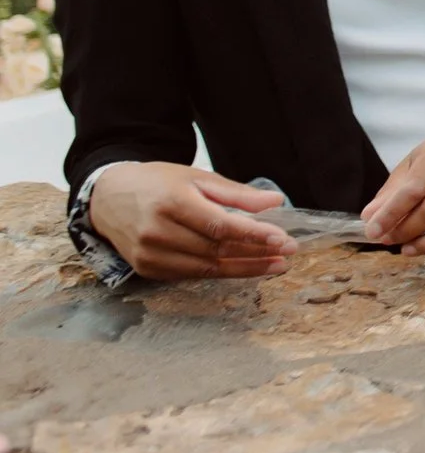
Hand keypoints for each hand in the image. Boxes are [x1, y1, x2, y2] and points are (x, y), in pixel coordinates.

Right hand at [88, 164, 294, 280]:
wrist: (109, 197)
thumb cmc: (158, 183)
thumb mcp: (197, 177)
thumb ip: (236, 193)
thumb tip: (274, 203)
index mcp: (172, 203)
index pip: (220, 226)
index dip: (254, 235)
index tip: (283, 240)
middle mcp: (157, 232)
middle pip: (216, 250)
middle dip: (257, 254)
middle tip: (287, 253)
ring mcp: (149, 254)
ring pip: (206, 267)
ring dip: (244, 269)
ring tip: (274, 265)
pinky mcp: (147, 269)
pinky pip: (191, 274)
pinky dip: (219, 272)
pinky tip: (243, 268)